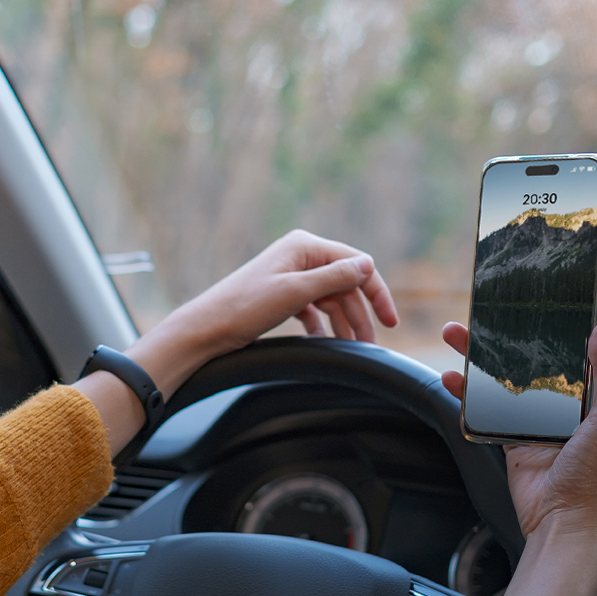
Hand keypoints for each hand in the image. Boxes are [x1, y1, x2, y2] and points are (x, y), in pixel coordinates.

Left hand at [74, 229, 397, 455]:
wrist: (206, 329)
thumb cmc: (244, 308)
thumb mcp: (295, 293)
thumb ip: (333, 278)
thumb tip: (366, 265)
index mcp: (304, 246)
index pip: (355, 264)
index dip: (376, 292)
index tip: (390, 322)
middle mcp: (299, 255)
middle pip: (344, 284)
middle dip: (359, 315)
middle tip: (369, 346)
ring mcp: (289, 275)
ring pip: (330, 299)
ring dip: (342, 323)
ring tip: (351, 349)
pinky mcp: (280, 295)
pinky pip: (312, 309)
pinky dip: (321, 325)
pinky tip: (324, 342)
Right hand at [439, 319, 596, 595]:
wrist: (563, 519)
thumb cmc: (596, 474)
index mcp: (594, 395)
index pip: (572, 350)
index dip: (552, 326)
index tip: (531, 302)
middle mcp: (564, 404)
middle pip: (530, 360)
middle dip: (504, 337)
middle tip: (480, 315)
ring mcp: (534, 421)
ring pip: (503, 380)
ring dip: (478, 359)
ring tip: (454, 337)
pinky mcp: (510, 439)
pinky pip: (484, 410)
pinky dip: (466, 394)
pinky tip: (450, 379)